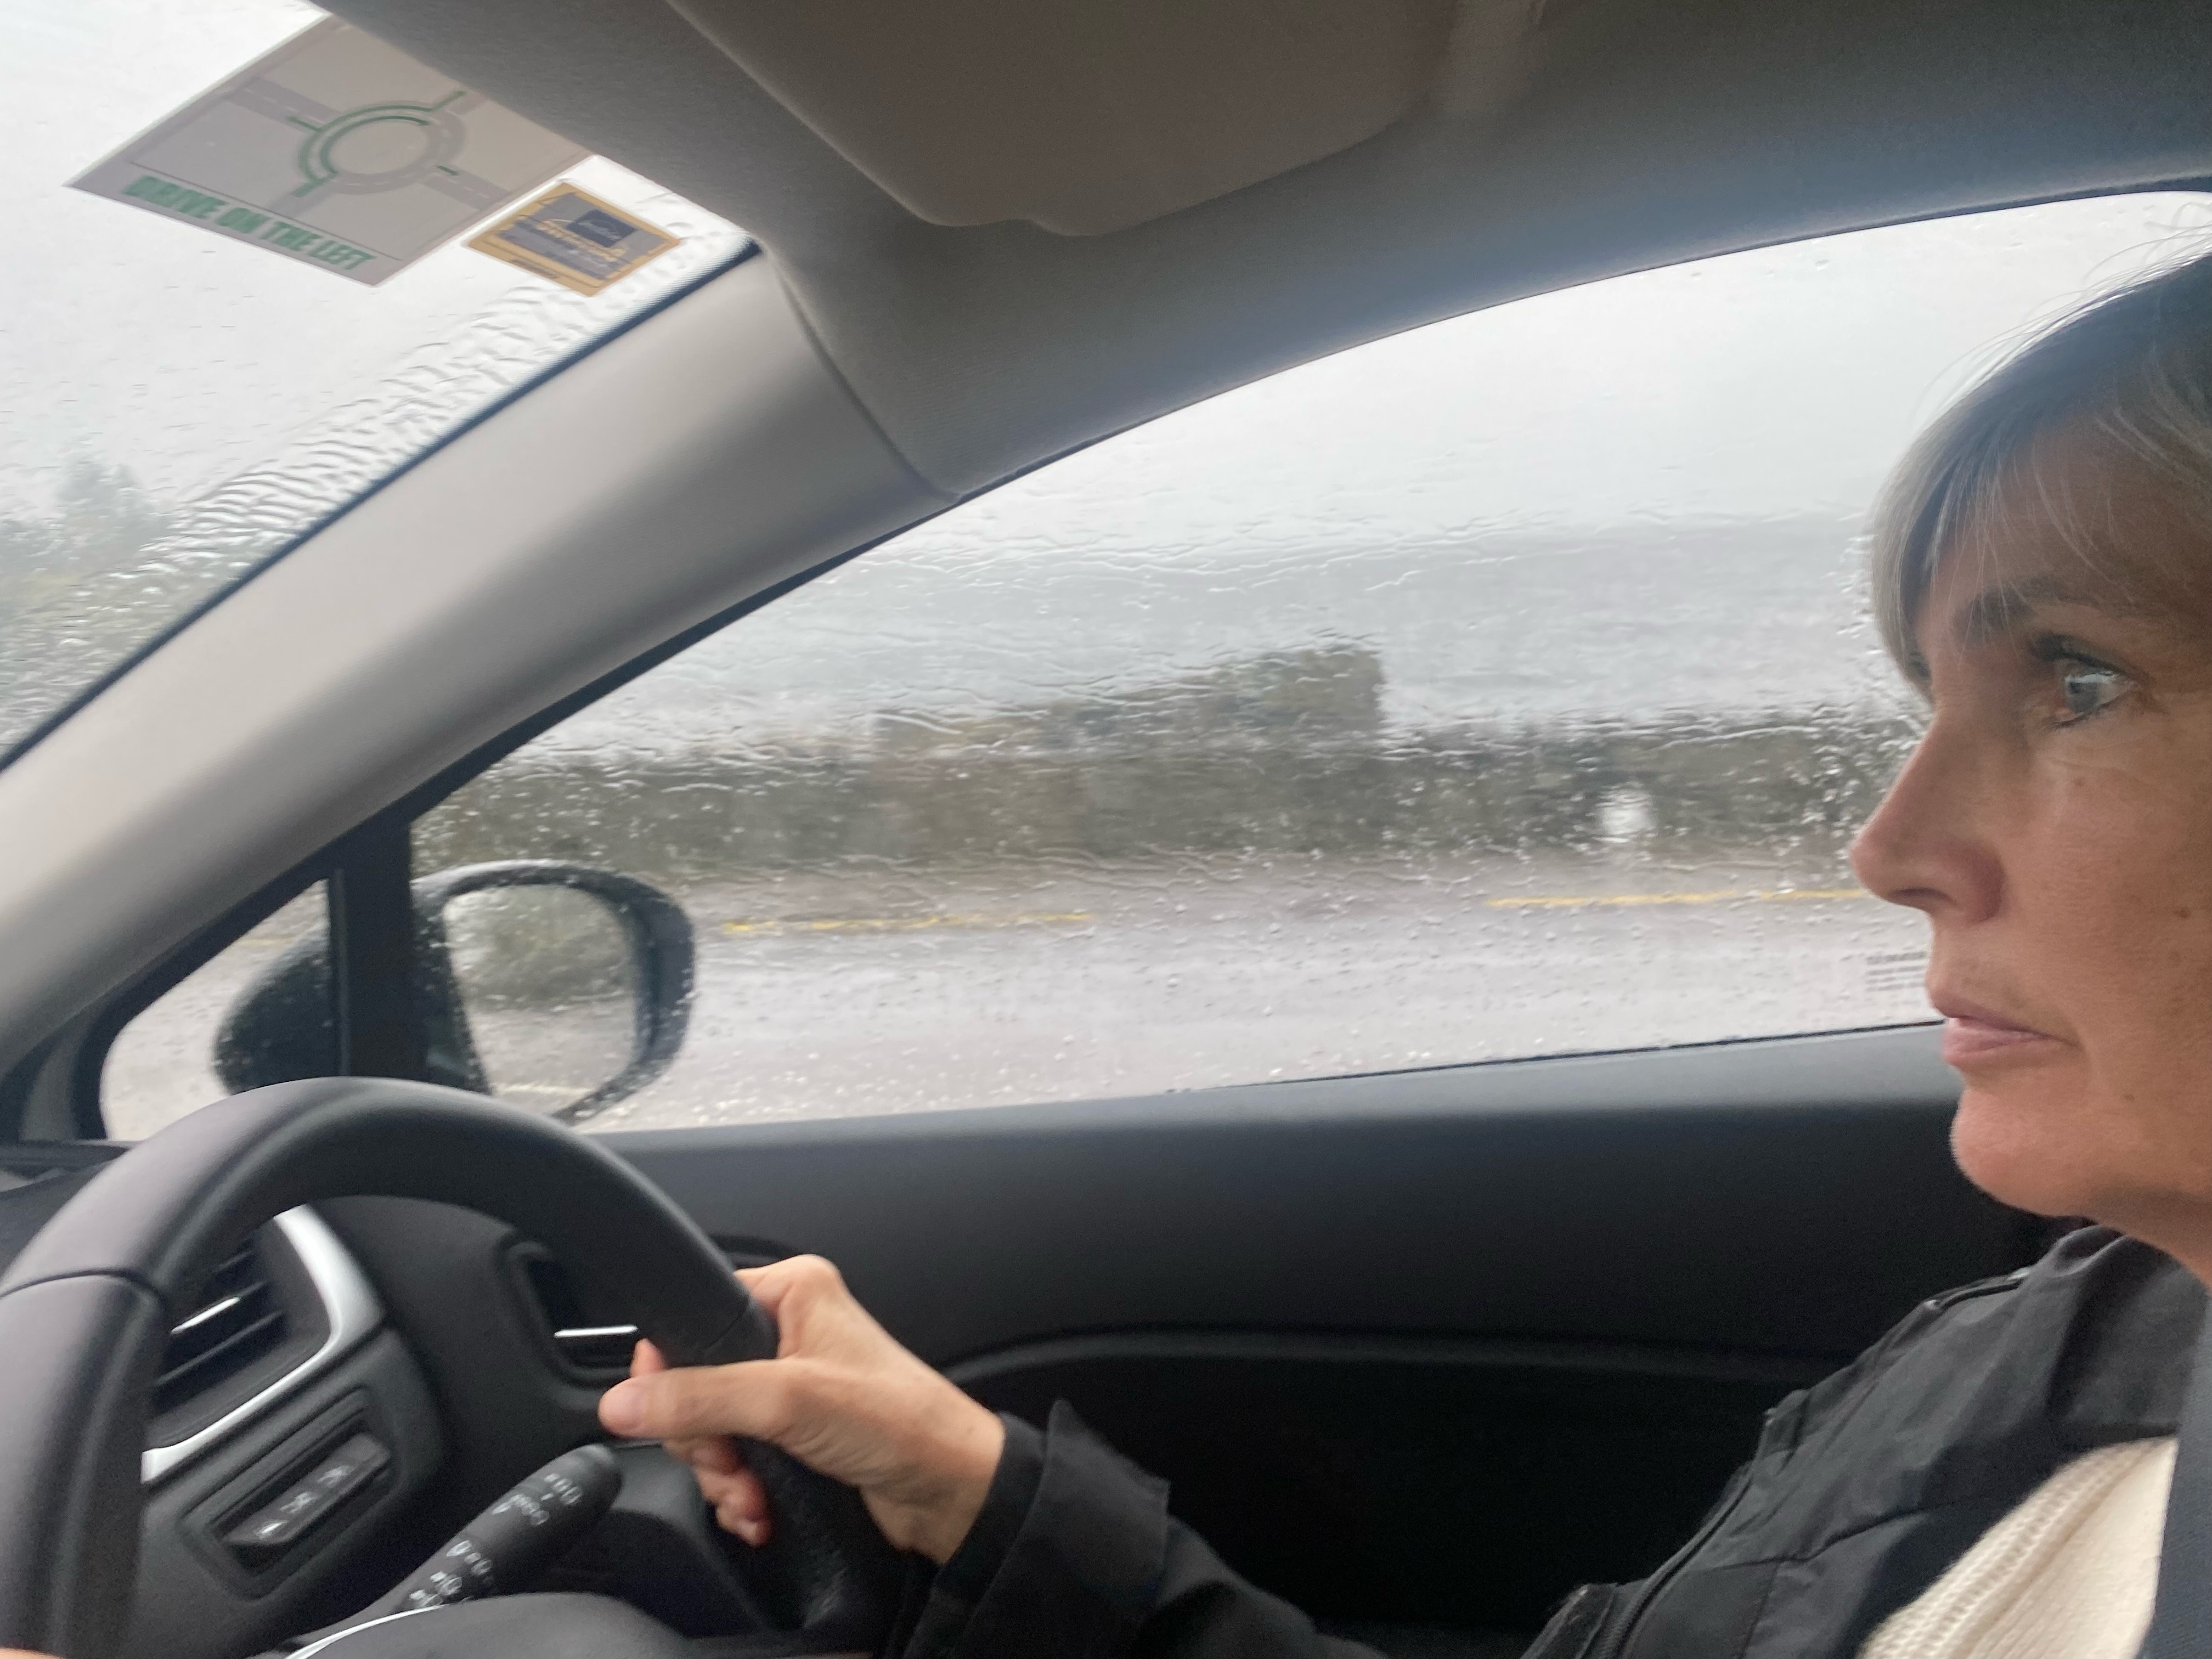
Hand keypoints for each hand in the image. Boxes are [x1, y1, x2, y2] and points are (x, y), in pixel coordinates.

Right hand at [596, 1255, 1004, 1564]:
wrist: (951, 1492)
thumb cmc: (901, 1424)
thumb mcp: (788, 1401)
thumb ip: (700, 1400)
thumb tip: (624, 1402)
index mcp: (792, 1292)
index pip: (694, 1316)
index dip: (671, 1370)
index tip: (669, 1410)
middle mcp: (790, 1333)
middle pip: (694, 1384)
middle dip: (704, 1439)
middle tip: (730, 1459)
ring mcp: (791, 1389)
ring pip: (712, 1431)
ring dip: (723, 1475)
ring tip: (753, 1495)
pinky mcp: (795, 1437)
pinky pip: (736, 1462)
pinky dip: (740, 1493)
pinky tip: (762, 1510)